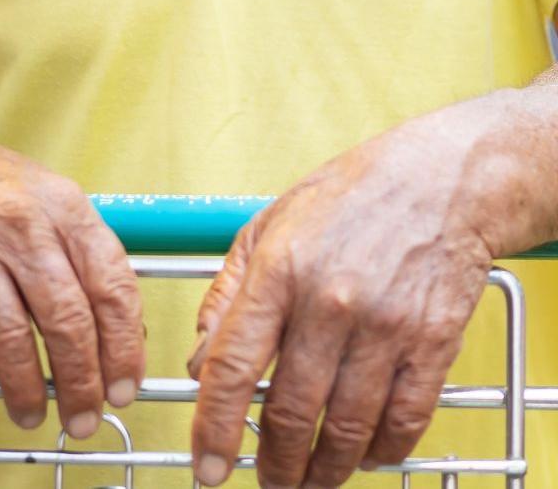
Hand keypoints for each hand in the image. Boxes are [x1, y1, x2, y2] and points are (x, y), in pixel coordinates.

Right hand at [0, 124, 144, 438]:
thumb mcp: (41, 196)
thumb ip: (78, 254)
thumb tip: (115, 335)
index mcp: (62, 205)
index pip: (112, 287)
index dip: (124, 349)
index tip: (124, 388)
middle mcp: (18, 221)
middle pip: (66, 322)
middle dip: (80, 385)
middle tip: (83, 420)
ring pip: (8, 337)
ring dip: (24, 389)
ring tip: (30, 413)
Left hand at [186, 114, 501, 487]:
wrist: (442, 180)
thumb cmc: (345, 199)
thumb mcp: (263, 228)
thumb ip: (225, 297)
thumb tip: (197, 362)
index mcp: (277, 273)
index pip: (233, 367)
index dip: (215, 427)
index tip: (206, 467)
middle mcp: (329, 302)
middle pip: (292, 411)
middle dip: (275, 465)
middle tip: (268, 483)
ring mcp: (385, 324)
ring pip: (348, 426)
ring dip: (325, 469)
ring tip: (310, 481)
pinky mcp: (433, 340)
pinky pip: (406, 418)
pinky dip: (383, 450)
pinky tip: (366, 455)